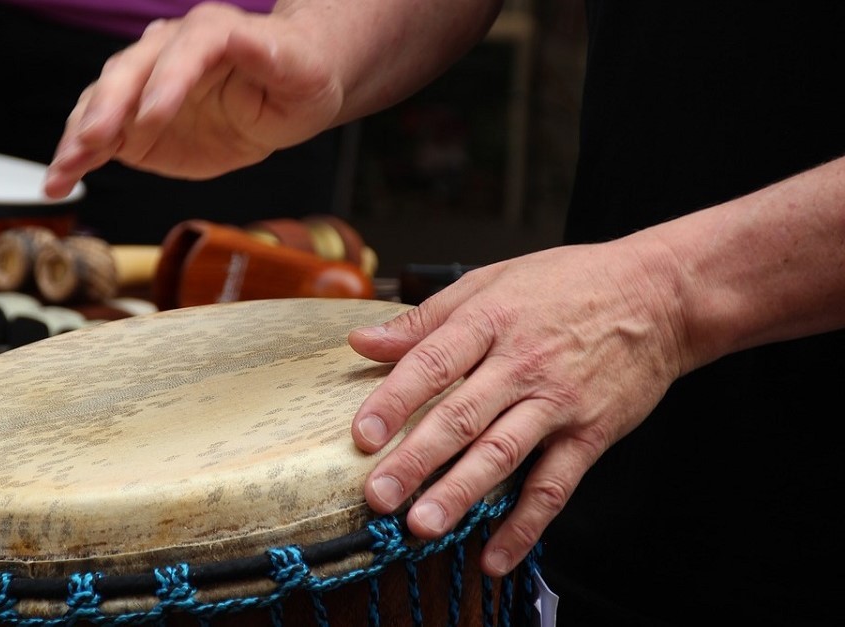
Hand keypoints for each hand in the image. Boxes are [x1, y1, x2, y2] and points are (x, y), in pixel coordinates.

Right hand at [44, 2, 343, 198]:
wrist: (281, 94)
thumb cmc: (296, 76)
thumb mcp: (298, 69)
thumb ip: (270, 56)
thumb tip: (254, 42)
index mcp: (212, 32)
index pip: (185, 49)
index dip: (167, 81)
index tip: (153, 118)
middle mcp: (167, 51)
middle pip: (128, 71)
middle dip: (107, 107)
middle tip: (94, 140)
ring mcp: (144, 87)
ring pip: (102, 102)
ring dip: (79, 137)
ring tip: (61, 170)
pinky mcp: (132, 124)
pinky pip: (97, 139)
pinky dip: (75, 160)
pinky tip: (56, 182)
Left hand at [349, 237, 688, 576]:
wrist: (659, 295)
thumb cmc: (567, 284)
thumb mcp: (490, 281)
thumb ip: (424, 320)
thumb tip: (362, 341)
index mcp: (489, 321)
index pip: (432, 363)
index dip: (394, 401)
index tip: (363, 436)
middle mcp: (522, 364)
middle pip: (461, 416)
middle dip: (416, 460)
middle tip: (380, 497)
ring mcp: (558, 402)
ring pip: (503, 454)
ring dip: (461, 494)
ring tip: (424, 526)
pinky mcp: (590, 434)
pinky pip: (554, 485)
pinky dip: (526, 524)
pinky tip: (495, 556)